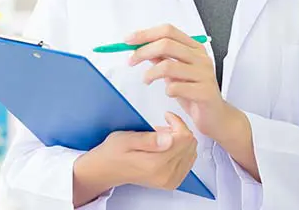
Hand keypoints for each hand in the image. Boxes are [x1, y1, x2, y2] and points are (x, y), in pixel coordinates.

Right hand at [83, 112, 197, 190]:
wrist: (107, 169)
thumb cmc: (114, 152)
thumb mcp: (126, 138)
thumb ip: (148, 138)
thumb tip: (169, 138)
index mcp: (156, 164)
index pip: (184, 138)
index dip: (177, 122)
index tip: (166, 117)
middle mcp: (166, 175)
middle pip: (190, 145)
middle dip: (179, 130)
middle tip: (162, 126)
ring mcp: (170, 180)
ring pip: (192, 152)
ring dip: (181, 140)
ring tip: (163, 136)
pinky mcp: (172, 182)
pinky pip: (188, 162)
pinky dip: (181, 150)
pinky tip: (167, 146)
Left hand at [127, 24, 235, 140]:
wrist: (216, 116)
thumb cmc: (193, 92)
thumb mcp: (176, 71)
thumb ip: (162, 57)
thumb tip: (140, 46)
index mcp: (194, 48)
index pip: (168, 31)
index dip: (146, 34)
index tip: (128, 40)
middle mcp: (201, 58)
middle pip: (167, 44)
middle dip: (143, 51)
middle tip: (131, 61)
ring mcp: (205, 74)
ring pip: (168, 66)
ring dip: (151, 73)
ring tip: (146, 80)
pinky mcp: (205, 92)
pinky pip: (176, 88)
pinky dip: (166, 90)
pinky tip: (168, 93)